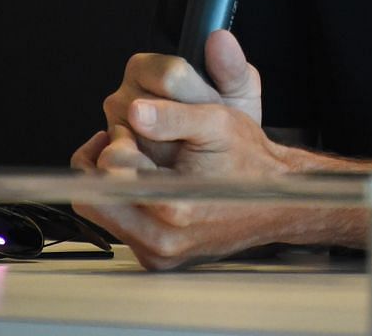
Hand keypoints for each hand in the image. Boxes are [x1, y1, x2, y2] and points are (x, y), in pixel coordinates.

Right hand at [70, 30, 263, 172]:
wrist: (222, 163)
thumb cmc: (226, 120)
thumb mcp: (238, 91)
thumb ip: (231, 66)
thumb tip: (219, 37)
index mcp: (144, 68)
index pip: (171, 75)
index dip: (199, 95)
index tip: (212, 106)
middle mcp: (121, 98)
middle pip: (155, 108)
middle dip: (189, 122)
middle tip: (202, 131)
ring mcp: (114, 132)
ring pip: (145, 140)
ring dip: (176, 149)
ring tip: (190, 148)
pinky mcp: (114, 164)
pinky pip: (134, 166)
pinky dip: (160, 169)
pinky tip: (176, 168)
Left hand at [70, 31, 341, 268]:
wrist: (278, 199)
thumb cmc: (249, 160)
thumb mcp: (218, 121)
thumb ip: (173, 115)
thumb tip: (135, 112)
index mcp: (173, 205)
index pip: (107, 171)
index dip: (114, 141)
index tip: (133, 129)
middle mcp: (162, 238)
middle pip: (93, 198)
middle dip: (104, 164)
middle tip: (129, 142)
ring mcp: (159, 253)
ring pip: (102, 215)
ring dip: (111, 184)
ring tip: (138, 160)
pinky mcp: (159, 260)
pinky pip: (121, 230)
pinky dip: (125, 203)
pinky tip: (148, 183)